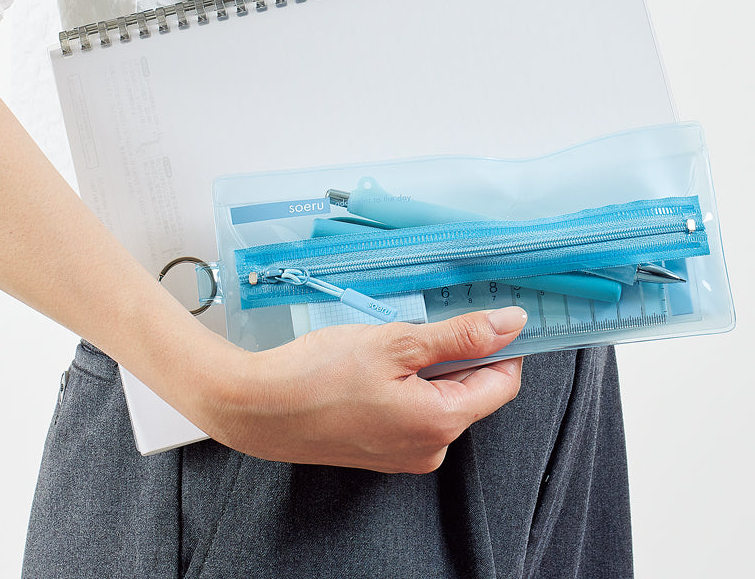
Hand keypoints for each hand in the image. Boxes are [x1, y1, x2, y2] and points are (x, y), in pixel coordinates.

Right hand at [196, 307, 526, 473]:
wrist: (259, 408)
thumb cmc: (318, 375)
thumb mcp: (395, 343)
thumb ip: (458, 336)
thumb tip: (510, 324)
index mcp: (441, 423)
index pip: (502, 382)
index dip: (500, 345)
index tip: (485, 315)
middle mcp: (431, 449)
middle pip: (470, 391)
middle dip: (455, 354)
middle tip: (417, 325)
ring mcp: (404, 454)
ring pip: (439, 400)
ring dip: (426, 369)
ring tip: (386, 347)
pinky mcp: (381, 451)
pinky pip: (412, 414)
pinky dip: (404, 387)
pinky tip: (372, 369)